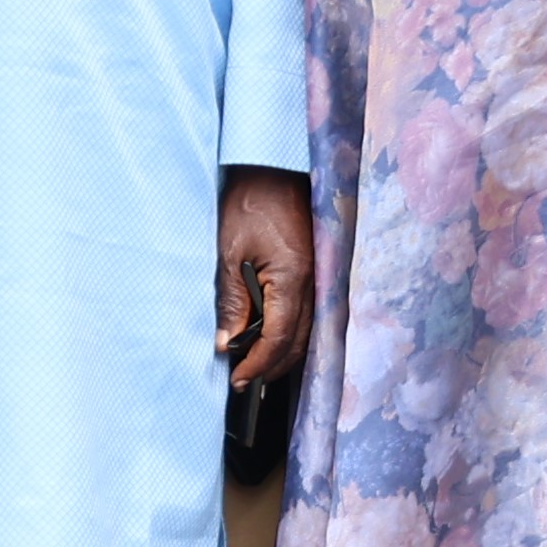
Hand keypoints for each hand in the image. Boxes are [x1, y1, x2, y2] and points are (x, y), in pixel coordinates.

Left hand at [215, 169, 313, 385]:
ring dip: (283, 353)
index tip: (238, 379)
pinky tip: (272, 339)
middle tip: (243, 379)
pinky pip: (310, 314)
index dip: (259, 364)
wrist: (275, 167)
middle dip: (272, 366)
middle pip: (299, 343)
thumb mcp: (231, 251)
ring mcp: (320, 278)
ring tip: (254, 364)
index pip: (280, 339)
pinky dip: (292, 334)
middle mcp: (315, 284)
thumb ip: (232, 300)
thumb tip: (226, 342)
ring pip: (308, 332)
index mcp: (294, 279)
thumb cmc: (250, 202)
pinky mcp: (317, 272)